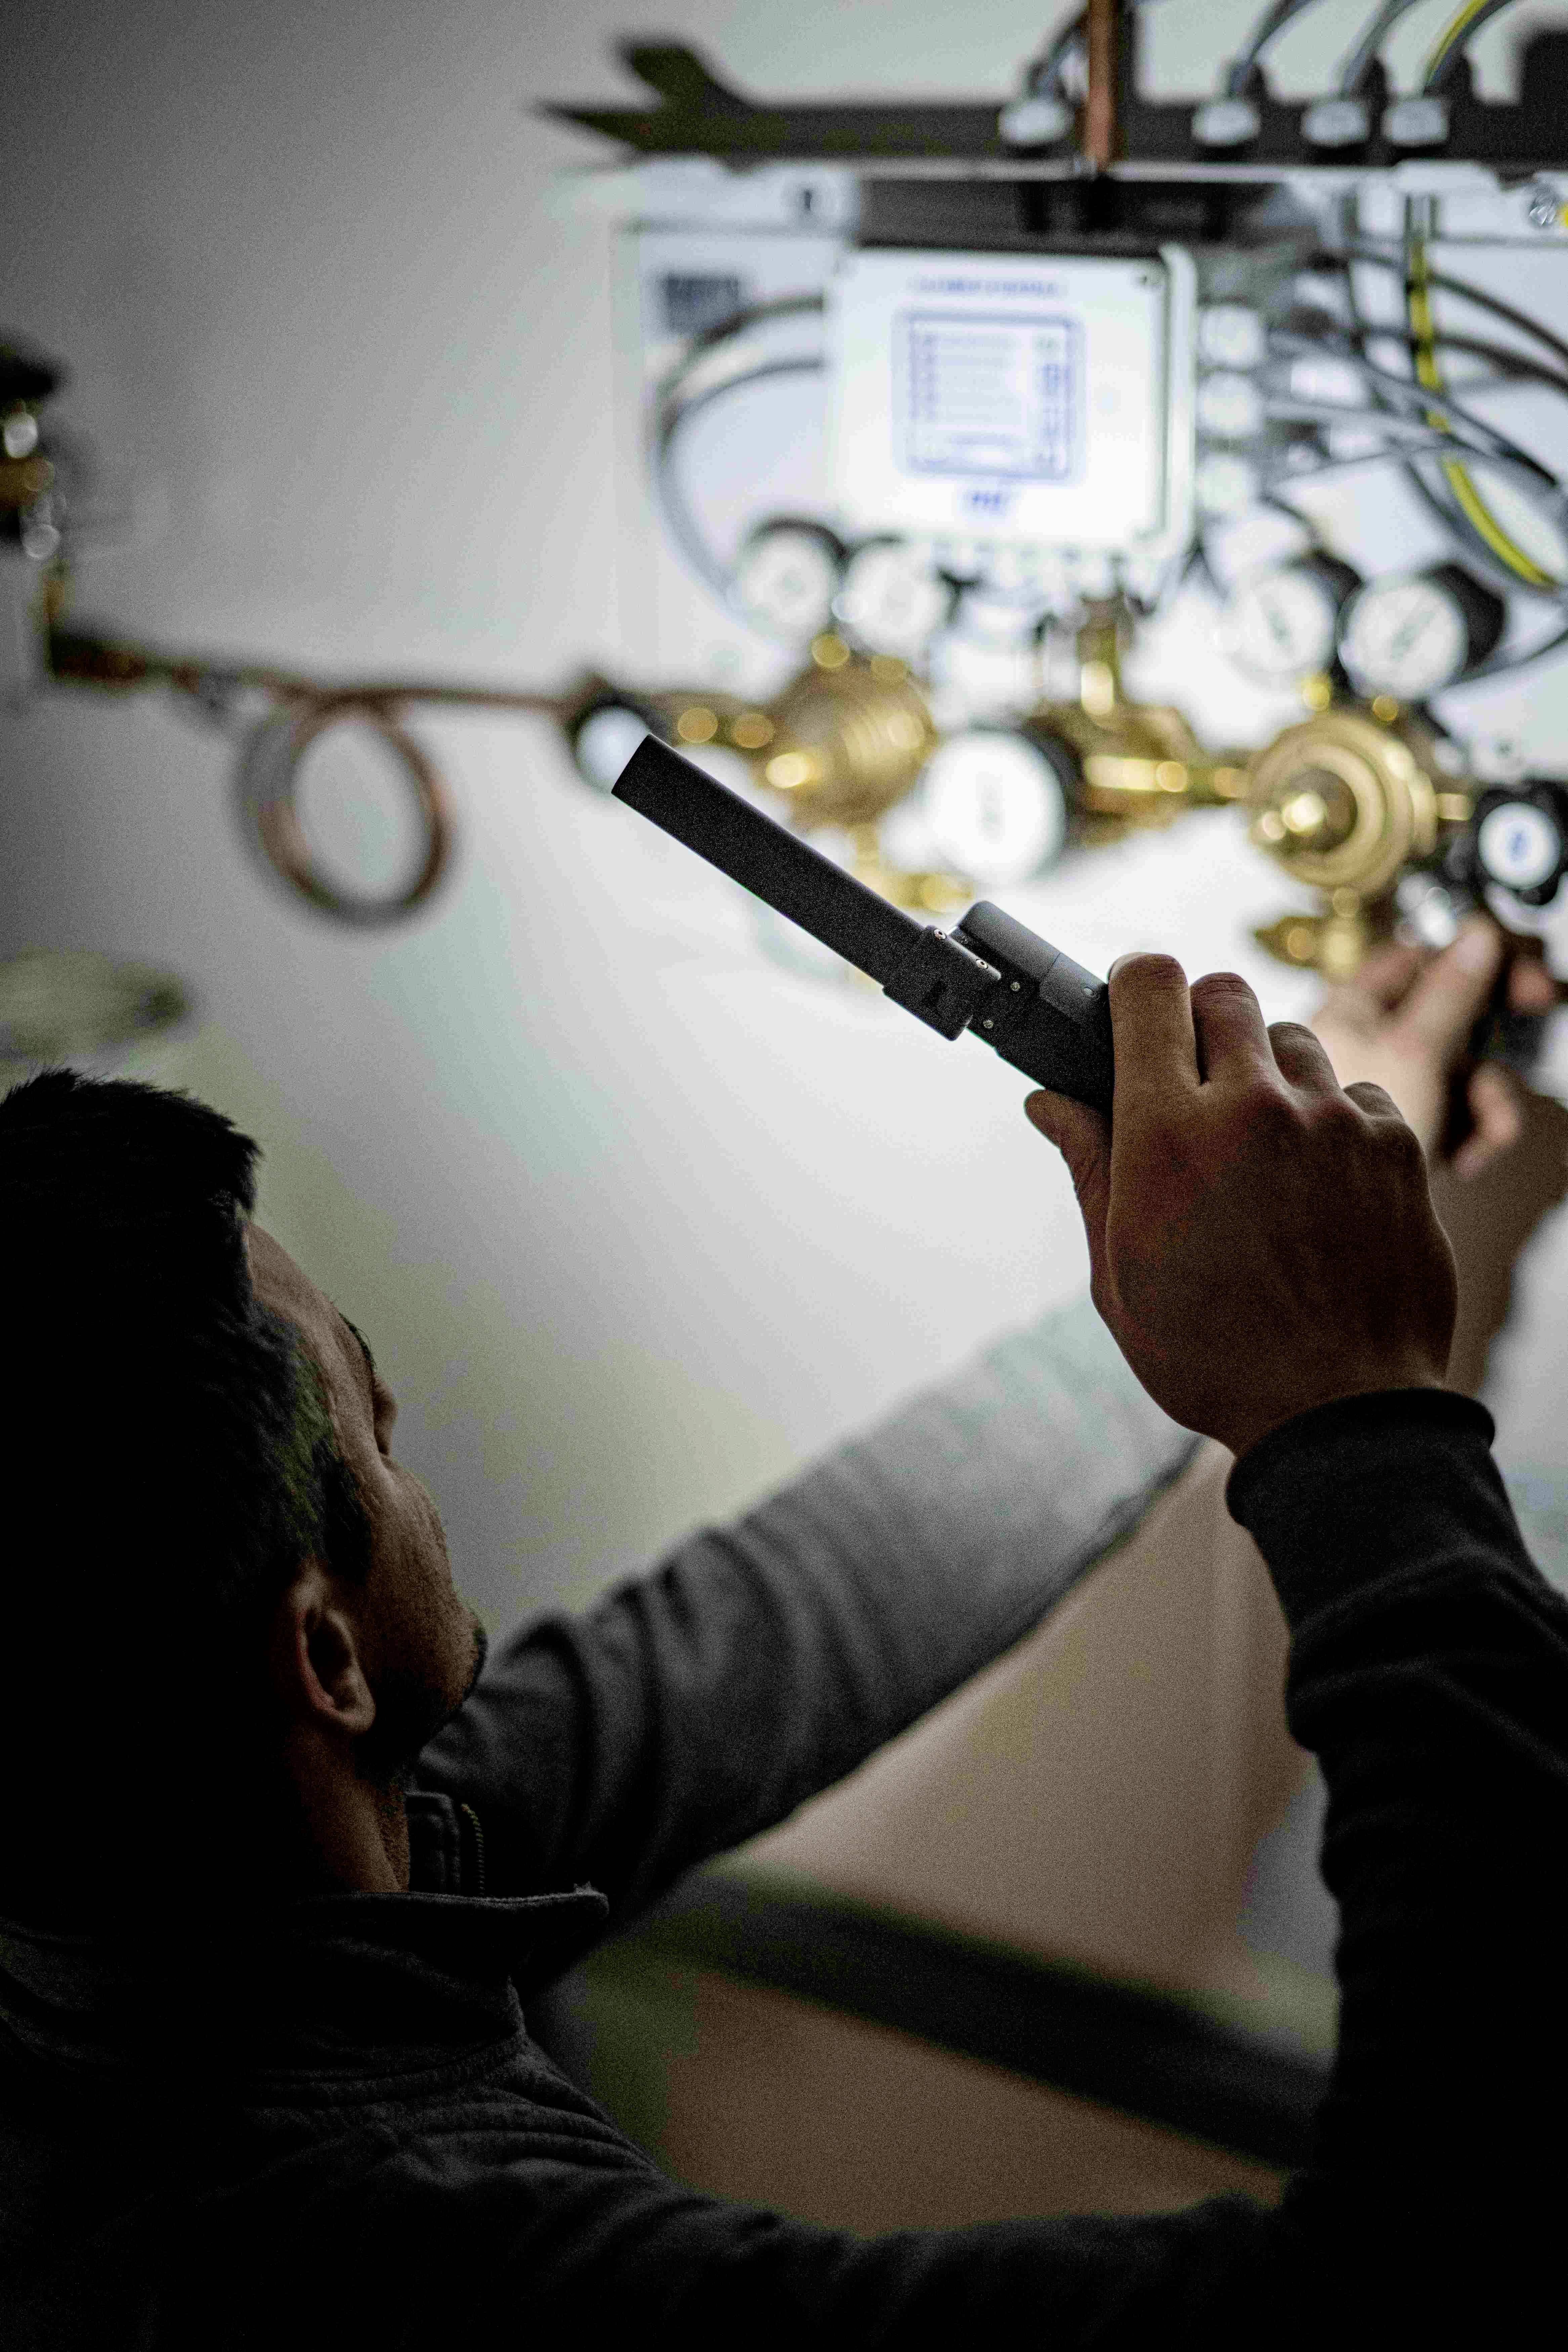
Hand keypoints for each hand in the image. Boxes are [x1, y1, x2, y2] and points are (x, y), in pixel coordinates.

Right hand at [1023, 956, 1457, 1460]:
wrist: (1336, 1411)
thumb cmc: (1211, 1352)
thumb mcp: (1119, 1272)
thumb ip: (1089, 1168)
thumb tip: (1048, 1101)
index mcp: (1166, 1133)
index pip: (1149, 987)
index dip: (1136, 985)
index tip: (1133, 1007)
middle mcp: (1251, 1107)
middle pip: (1222, 991)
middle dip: (1199, 1022)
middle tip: (1192, 1082)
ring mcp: (1331, 1121)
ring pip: (1291, 1037)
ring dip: (1267, 1071)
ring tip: (1259, 1143)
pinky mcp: (1395, 1143)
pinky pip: (1353, 1092)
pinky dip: (1331, 1119)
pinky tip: (1316, 1180)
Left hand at [1307, 918, 1555, 1180]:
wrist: (1332, 1242)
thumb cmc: (1340, 1149)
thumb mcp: (1411, 1054)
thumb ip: (1448, 993)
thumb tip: (1478, 935)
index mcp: (1350, 1011)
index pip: (1418, 956)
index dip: (1471, 953)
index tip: (1514, 963)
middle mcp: (1368, 1044)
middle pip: (1451, 1008)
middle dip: (1496, 1020)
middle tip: (1538, 1002)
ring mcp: (1391, 1087)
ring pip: (1464, 1064)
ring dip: (1490, 1095)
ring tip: (1490, 1131)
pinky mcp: (1408, 1128)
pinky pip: (1456, 1110)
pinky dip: (1473, 1131)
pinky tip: (1464, 1162)